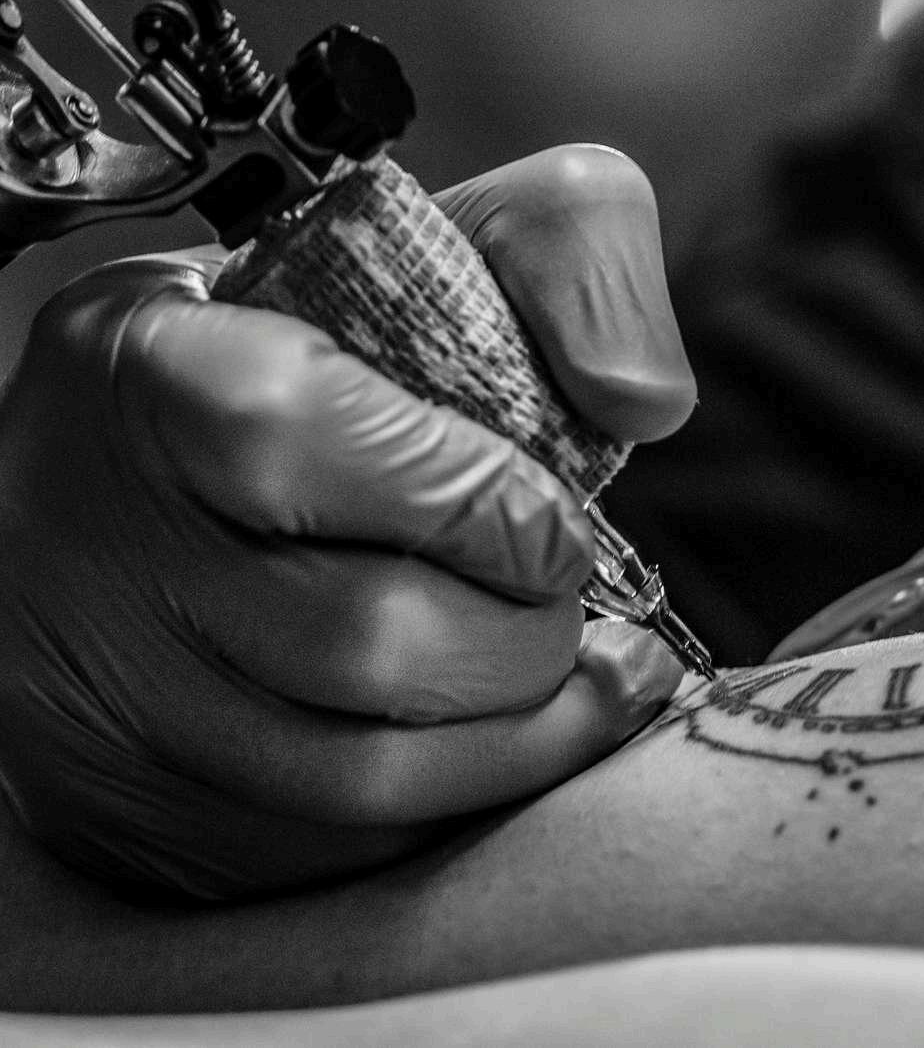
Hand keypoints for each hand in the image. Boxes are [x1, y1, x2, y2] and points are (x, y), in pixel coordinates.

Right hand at [0, 144, 694, 900]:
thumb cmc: (308, 352)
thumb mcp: (431, 240)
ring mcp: (114, 697)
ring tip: (587, 679)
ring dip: (521, 739)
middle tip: (563, 604)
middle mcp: (107, 542)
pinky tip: (500, 745)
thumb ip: (567, 249)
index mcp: (164, 374)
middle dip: (526, 637)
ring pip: (354, 778)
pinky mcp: (141, 807)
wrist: (139, 467)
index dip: (474, 496)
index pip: (300, 438)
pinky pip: (331, 857)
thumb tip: (641, 401)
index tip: (548, 520)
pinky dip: (452, 810)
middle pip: (364, 639)